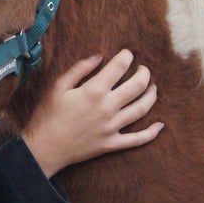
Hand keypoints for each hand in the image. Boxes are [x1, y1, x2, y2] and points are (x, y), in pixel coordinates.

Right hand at [22, 49, 163, 177]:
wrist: (43, 149)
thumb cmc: (47, 115)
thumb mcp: (58, 86)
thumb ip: (80, 68)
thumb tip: (100, 56)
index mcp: (94, 91)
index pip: (119, 67)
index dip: (126, 56)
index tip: (127, 53)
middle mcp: (107, 108)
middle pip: (137, 86)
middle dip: (144, 73)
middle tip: (143, 68)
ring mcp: (112, 127)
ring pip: (142, 109)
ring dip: (151, 95)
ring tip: (153, 87)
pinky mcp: (112, 144)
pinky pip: (137, 140)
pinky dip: (151, 133)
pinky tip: (160, 126)